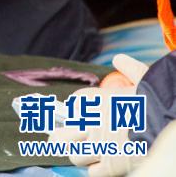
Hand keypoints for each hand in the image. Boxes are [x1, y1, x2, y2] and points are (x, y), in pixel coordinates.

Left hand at [55, 54, 148, 176]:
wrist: (170, 121)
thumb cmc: (157, 99)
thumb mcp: (144, 76)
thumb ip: (130, 68)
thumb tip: (119, 58)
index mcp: (95, 98)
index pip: (72, 104)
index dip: (74, 110)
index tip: (76, 114)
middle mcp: (90, 121)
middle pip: (61, 134)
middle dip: (60, 136)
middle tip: (59, 138)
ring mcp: (99, 145)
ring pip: (74, 154)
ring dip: (79, 154)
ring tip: (84, 152)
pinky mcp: (111, 165)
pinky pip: (92, 172)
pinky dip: (95, 169)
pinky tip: (100, 165)